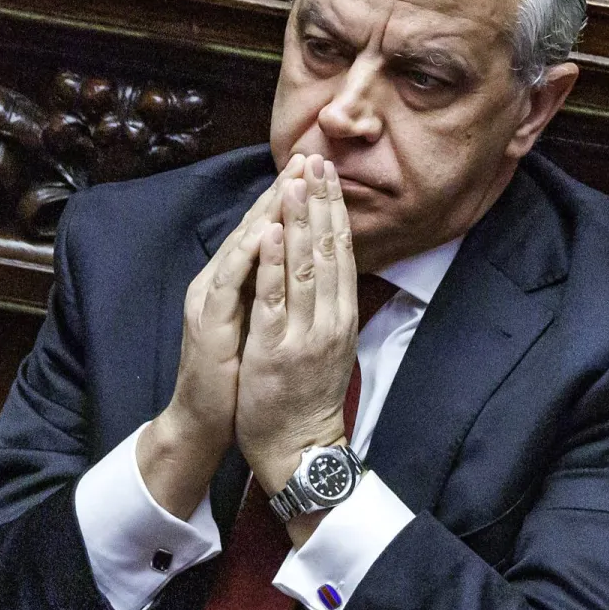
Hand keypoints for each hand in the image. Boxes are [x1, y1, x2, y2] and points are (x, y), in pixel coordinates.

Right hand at [138, 156, 302, 518]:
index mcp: (234, 281)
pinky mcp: (208, 322)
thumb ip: (272, 290)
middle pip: (254, 227)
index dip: (290, 200)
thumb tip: (299, 263)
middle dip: (282, 192)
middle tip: (307, 158)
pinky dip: (248, 255)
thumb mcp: (259, 323)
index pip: (265, 230)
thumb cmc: (236, 376)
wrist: (205, 421)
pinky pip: (230, 282)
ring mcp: (210, 299)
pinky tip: (263, 231)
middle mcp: (218, 281)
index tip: (317, 171)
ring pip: (242, 245)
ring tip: (291, 180)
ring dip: (267, 211)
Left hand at [236, 154, 358, 496]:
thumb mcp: (332, 344)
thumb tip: (331, 268)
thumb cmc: (310, 396)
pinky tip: (267, 234)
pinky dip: (271, 265)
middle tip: (315, 160)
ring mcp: (304, 334)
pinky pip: (273, 301)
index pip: (340, 251)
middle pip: (327, 250)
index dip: (333, 209)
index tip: (327, 173)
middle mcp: (330, 319)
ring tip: (293, 183)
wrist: (301, 449)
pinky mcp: (276, 350)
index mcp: (342, 315)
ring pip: (303, 267)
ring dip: (297, 221)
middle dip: (319, 202)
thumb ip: (331, 305)